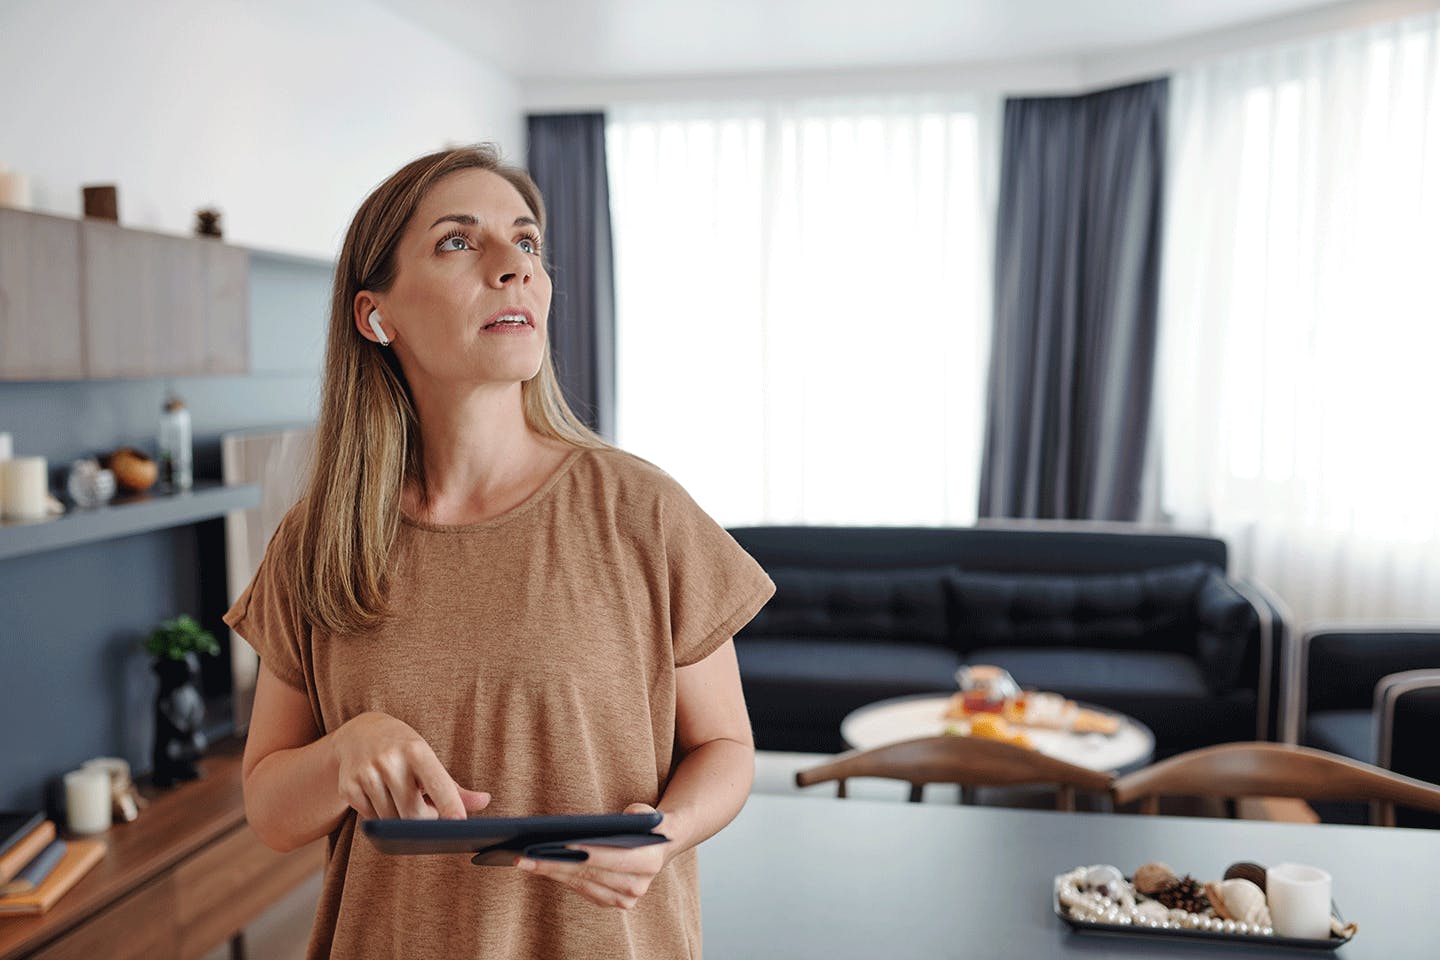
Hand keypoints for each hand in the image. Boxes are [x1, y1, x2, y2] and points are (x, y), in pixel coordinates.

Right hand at [333, 711, 490, 820]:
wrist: (359, 734)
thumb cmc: (403, 749)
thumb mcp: (428, 758)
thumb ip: (454, 786)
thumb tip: (484, 802)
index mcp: (416, 749)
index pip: (437, 782)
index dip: (449, 804)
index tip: (459, 824)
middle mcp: (389, 759)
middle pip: (413, 813)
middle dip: (424, 820)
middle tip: (426, 809)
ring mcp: (365, 773)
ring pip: (392, 821)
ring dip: (401, 820)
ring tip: (402, 799)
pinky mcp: (347, 787)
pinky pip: (372, 821)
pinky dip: (381, 819)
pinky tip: (382, 798)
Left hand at [514, 803, 673, 909]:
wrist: (658, 847)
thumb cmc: (647, 825)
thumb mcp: (648, 813)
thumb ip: (641, 813)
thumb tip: (626, 816)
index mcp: (650, 863)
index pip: (615, 859)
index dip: (589, 853)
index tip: (563, 846)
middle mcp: (637, 887)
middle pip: (589, 874)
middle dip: (556, 864)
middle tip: (527, 856)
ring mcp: (623, 899)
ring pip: (580, 884)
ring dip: (550, 872)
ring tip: (524, 861)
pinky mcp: (609, 902)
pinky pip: (579, 889)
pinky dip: (559, 877)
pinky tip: (539, 866)